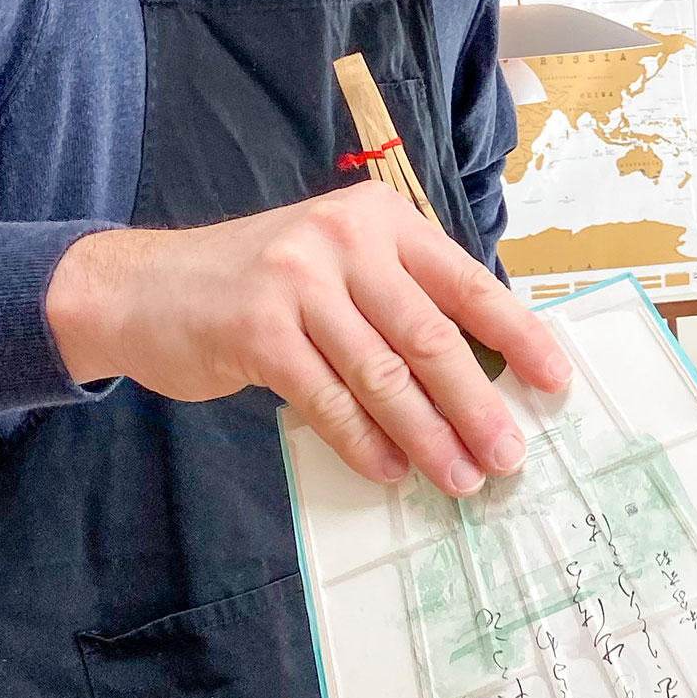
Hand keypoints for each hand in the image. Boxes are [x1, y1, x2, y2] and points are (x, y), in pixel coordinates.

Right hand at [45, 182, 570, 497]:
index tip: (554, 381)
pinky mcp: (256, 330)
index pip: (467, 284)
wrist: (142, 287)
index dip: (518, 336)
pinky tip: (391, 470)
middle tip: (509, 455)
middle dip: (477, 404)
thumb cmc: (263, 285)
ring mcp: (297, 282)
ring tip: (460, 477)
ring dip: (429, 435)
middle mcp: (345, 240)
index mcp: (383, 221)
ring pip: (384, 374)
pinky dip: (365, 441)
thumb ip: (404, 301)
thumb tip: (487, 375)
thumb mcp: (341, 265)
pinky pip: (328, 400)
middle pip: (431, 336)